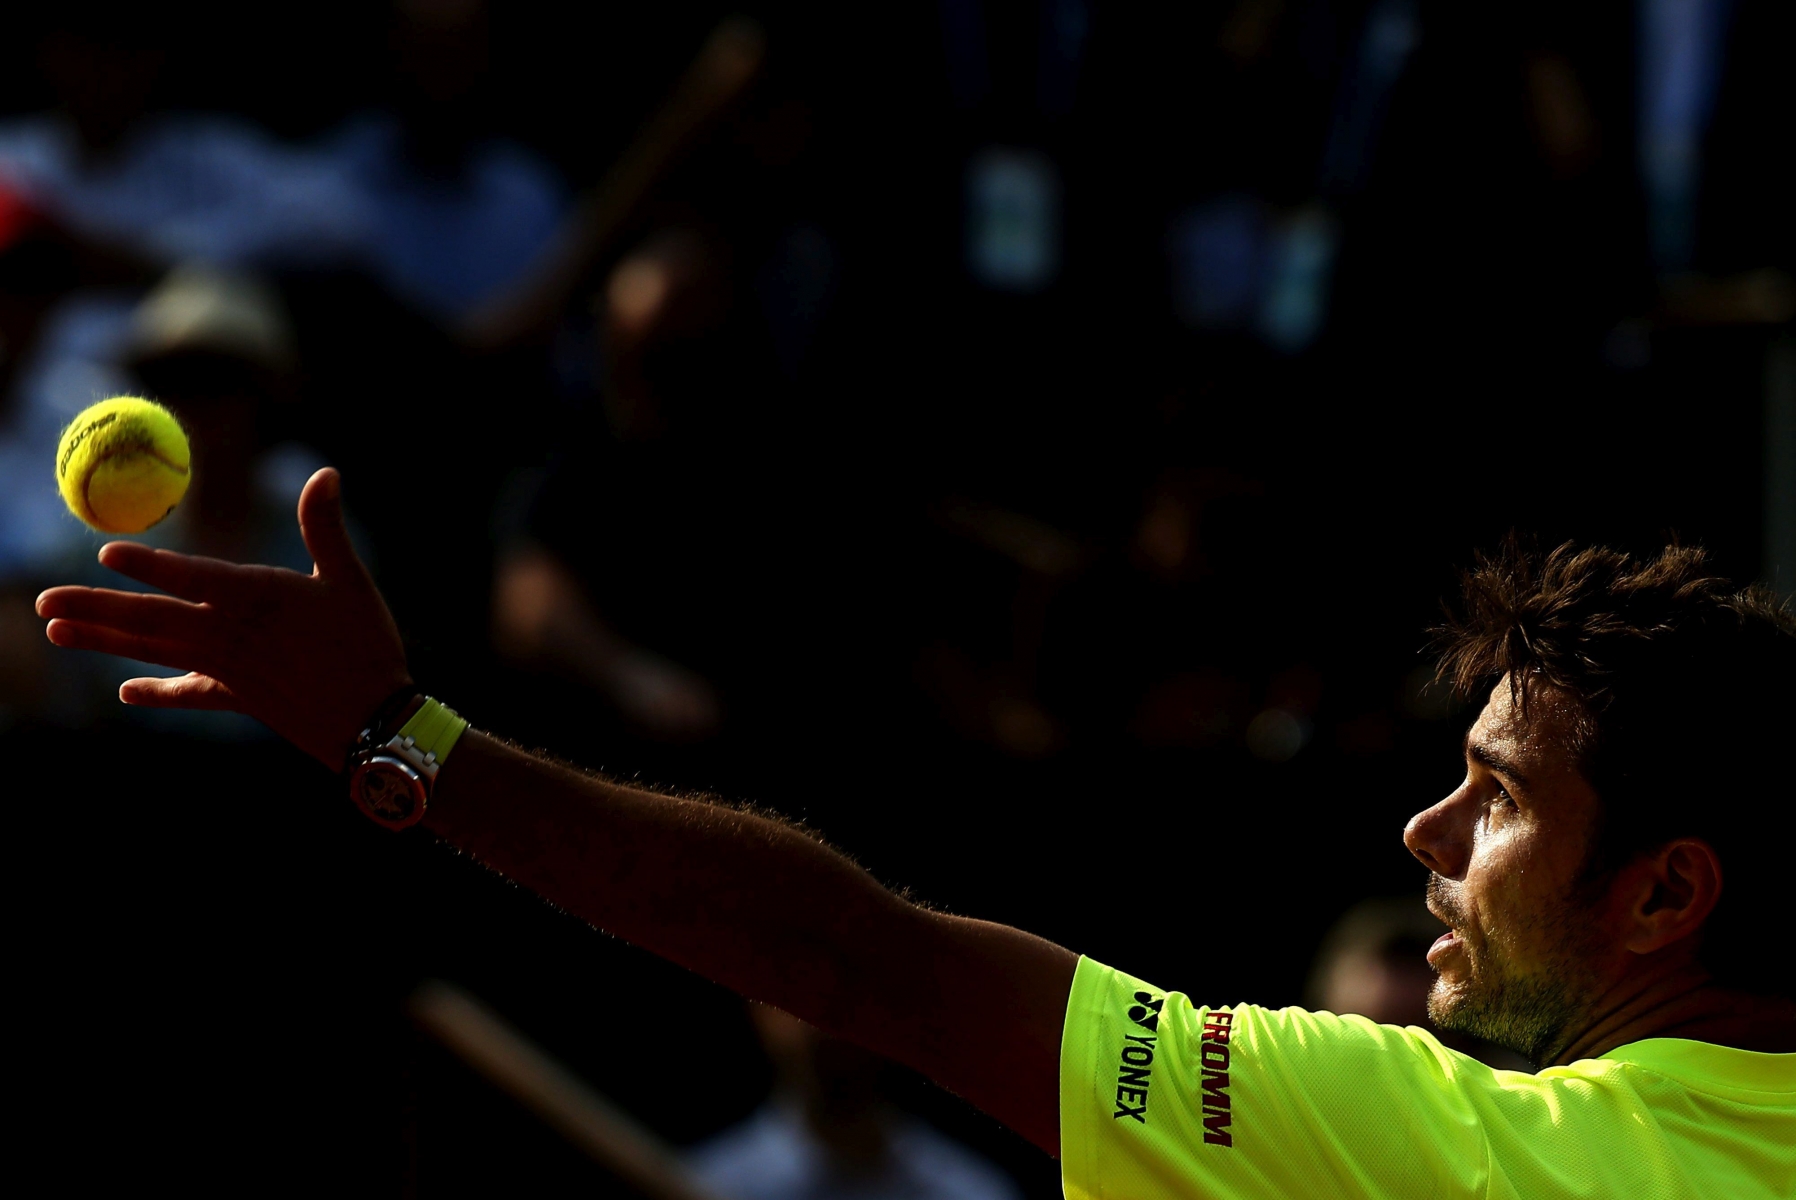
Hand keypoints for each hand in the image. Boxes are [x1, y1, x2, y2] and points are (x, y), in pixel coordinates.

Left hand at [36, 468, 411, 767]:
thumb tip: (326, 473)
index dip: (150, 566)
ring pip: (156, 651)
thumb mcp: (349, 579)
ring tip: (56, 633)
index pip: (194, 577)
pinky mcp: (239, 698)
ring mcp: (230, 669)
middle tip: (43, 602)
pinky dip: (160, 691)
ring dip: (102, 642)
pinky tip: (127, 692)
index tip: (106, 554)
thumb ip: (325, 526)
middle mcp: (232, 634)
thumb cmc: (367, 643)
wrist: (375, 721)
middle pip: (152, 619)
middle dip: (95, 608)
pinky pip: (190, 692)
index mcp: (260, 598)